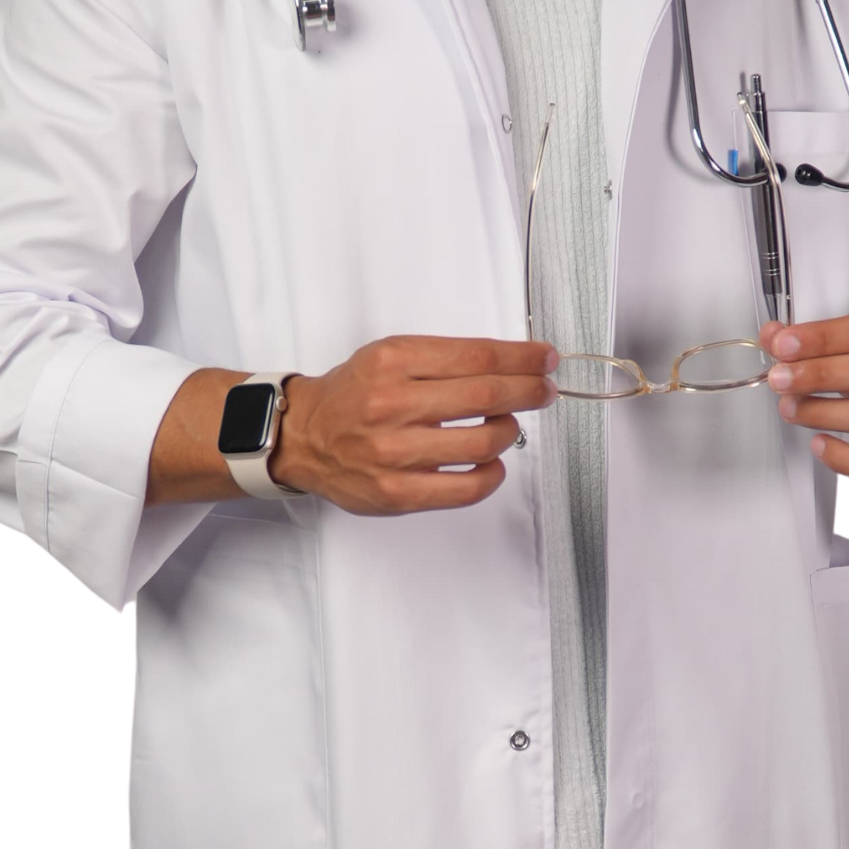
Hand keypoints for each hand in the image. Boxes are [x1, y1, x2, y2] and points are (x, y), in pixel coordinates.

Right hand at [272, 337, 558, 514]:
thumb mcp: (389, 355)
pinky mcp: (397, 493)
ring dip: (509, 431)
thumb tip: (509, 365)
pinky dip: (492, 475)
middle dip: (529, 390)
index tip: (543, 359)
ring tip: (507, 425)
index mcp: (392, 361)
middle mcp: (392, 404)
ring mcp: (394, 453)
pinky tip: (492, 463)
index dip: (521, 358)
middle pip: (486, 395)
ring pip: (482, 442)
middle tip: (544, 390)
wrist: (303, 436)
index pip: (476, 356)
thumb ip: (442, 359)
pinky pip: (465, 488)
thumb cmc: (352, 395)